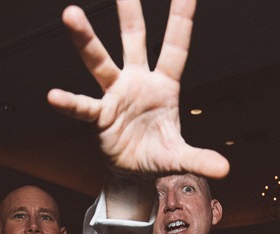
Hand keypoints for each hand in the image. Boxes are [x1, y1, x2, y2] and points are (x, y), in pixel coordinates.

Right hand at [49, 0, 228, 179]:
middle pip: (133, 39)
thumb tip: (225, 169)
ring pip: (100, 61)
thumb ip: (199, 159)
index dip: (181, 19)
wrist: (133, 172)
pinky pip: (83, 107)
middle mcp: (137, 82)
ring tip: (71, 14)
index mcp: (164, 86)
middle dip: (128, 11)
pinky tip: (54, 96)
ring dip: (86, 40)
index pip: (175, 47)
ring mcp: (116, 95)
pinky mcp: (100, 116)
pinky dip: (70, 104)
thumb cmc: (157, 154)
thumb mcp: (180, 157)